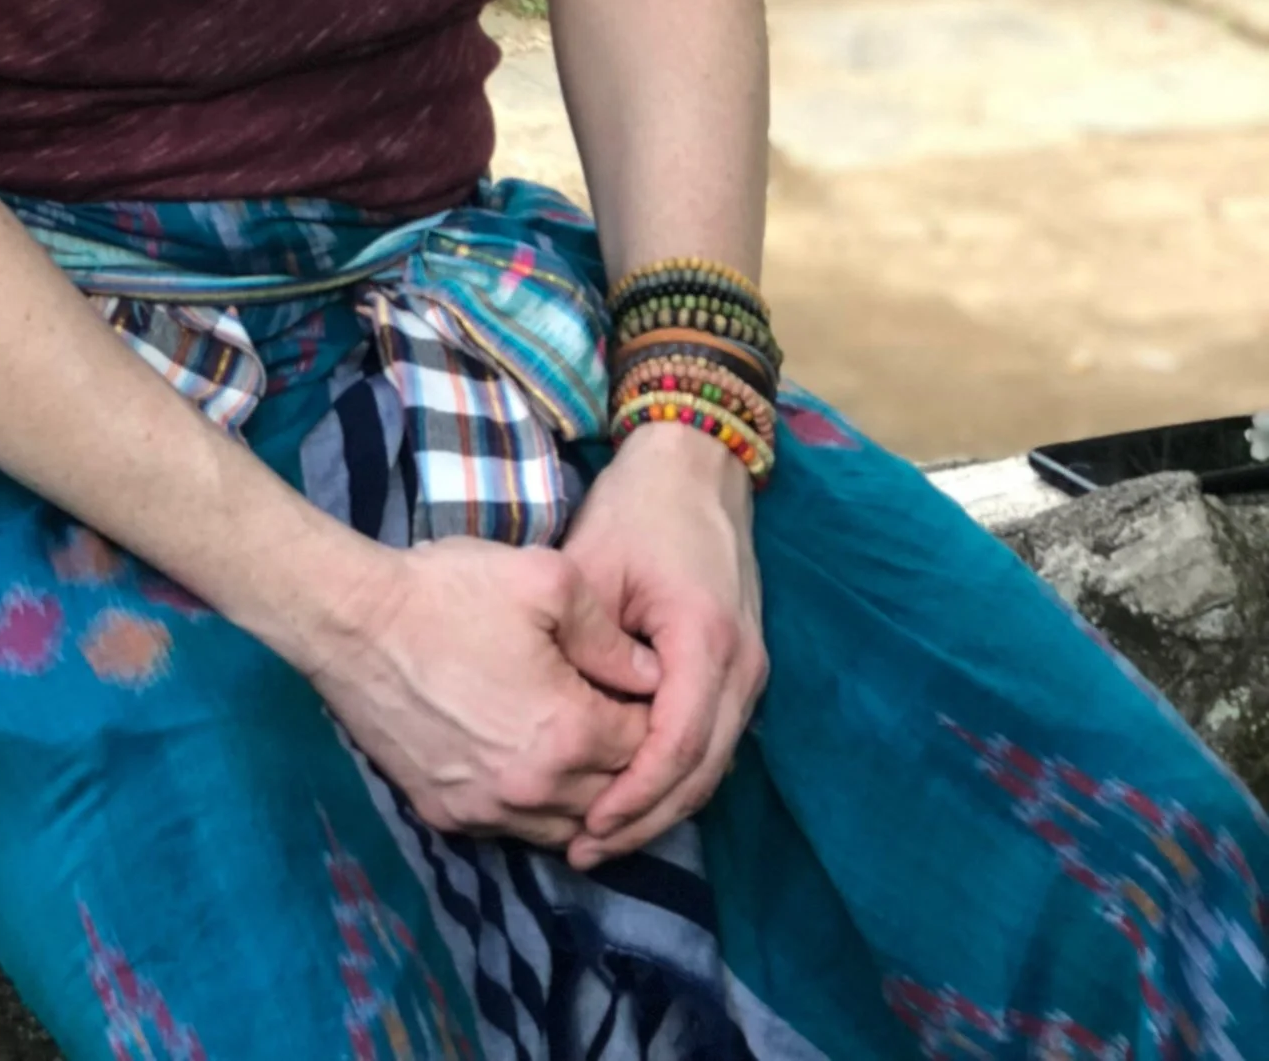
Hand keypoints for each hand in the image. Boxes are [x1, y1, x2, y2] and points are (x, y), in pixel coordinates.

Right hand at [301, 534, 658, 847]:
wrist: (353, 621)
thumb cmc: (447, 593)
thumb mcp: (546, 580)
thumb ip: (610, 634)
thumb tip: (651, 675)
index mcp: (569, 732)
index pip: (647, 746)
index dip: (650, 713)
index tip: (639, 685)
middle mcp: (535, 790)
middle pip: (614, 797)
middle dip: (625, 760)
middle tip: (612, 714)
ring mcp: (486, 811)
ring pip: (567, 827)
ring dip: (584, 794)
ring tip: (575, 743)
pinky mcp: (446, 815)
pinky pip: (513, 830)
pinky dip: (533, 807)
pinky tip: (526, 765)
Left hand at [558, 424, 766, 867]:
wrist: (696, 463)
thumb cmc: (637, 508)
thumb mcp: (592, 567)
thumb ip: (584, 642)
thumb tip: (563, 717)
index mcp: (704, 641)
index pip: (676, 745)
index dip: (634, 796)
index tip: (586, 826)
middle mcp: (741, 667)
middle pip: (702, 771)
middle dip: (646, 819)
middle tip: (585, 850)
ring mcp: (750, 670)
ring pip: (714, 764)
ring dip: (663, 805)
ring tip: (602, 836)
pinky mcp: (742, 667)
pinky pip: (714, 738)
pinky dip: (678, 773)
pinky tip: (634, 791)